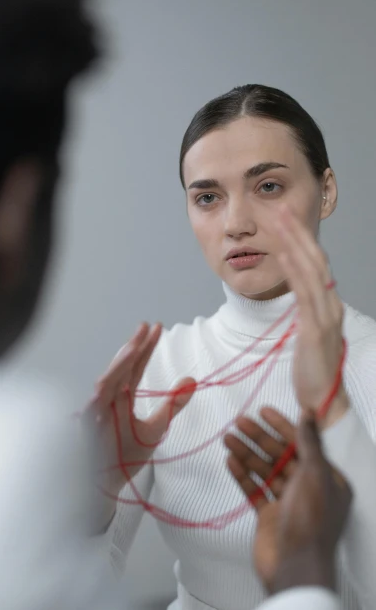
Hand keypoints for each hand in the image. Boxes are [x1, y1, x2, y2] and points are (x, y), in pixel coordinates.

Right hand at [87, 323, 194, 500]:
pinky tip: (103, 386)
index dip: (145, 348)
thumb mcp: (156, 428)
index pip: (134, 367)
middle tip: (147, 327)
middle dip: (132, 348)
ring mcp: (96, 414)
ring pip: (104, 384)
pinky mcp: (87, 431)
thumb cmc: (123, 457)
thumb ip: (172, 404)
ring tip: (133, 347)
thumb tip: (192, 380)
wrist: (105, 486)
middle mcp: (108, 401)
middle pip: (120, 369)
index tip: (157, 327)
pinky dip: (96, 399)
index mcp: (122, 397)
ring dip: (118, 366)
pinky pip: (90, 413)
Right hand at [225, 410, 351, 593]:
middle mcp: (309, 489)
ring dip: (247, 454)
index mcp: (327, 479)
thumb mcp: (314, 476)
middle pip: (280, 455)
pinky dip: (243, 476)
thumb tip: (309, 412)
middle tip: (238, 422)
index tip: (263, 411)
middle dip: (259, 438)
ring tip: (228, 438)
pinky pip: (255, 490)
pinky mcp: (270, 517)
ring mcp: (288, 503)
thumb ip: (309, 442)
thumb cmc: (310, 523)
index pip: (302, 444)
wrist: (294, 568)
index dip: (282, 425)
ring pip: (265, 471)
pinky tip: (230, 462)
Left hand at [275, 206, 348, 427]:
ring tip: (279, 221)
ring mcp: (326, 316)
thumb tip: (299, 298)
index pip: (315, 266)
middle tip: (280, 208)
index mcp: (327, 306)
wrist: (322, 402)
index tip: (284, 220)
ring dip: (294, 243)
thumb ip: (305, 314)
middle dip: (297, 233)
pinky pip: (306, 293)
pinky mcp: (316, 330)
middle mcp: (330, 306)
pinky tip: (285, 253)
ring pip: (312, 270)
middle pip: (315, 260)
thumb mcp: (307, 336)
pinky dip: (296, 271)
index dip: (301, 241)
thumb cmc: (312, 371)